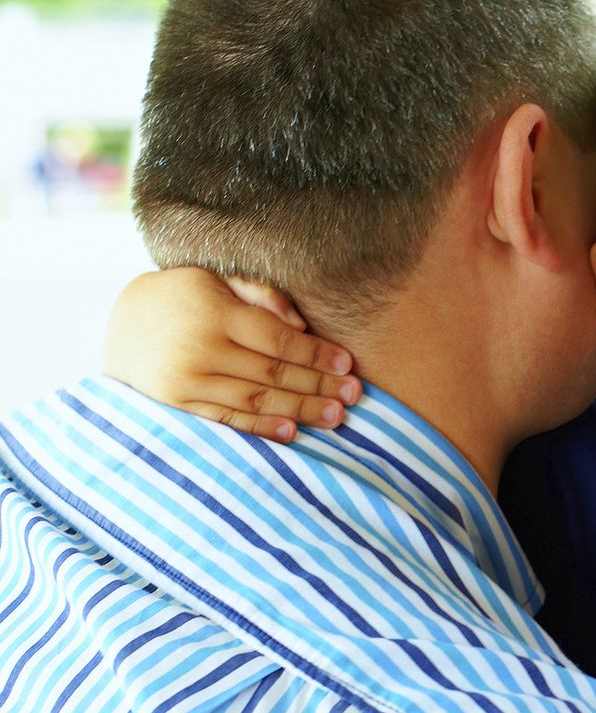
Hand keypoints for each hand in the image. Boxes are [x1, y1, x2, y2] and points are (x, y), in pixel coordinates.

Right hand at [102, 268, 361, 441]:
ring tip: (336, 416)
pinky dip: (261, 427)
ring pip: (255, 399)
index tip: (348, 364)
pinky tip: (291, 432)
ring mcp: (187, 380)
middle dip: (318, 385)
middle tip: (354, 395)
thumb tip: (300, 325)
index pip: (277, 339)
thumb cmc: (184, 296)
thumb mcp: (217, 280)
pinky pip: (227, 418)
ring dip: (300, 410)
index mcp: (215, 312)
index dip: (316, 354)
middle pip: (273, 373)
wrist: (124, 323)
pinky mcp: (178, 403)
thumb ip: (260, 294)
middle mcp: (200, 348)